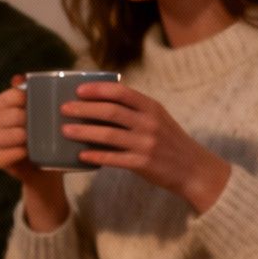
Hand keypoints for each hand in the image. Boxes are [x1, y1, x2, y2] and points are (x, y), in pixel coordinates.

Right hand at [0, 76, 69, 230]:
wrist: (50, 162)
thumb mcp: (46, 111)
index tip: (32, 101)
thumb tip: (19, 78)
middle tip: (33, 121)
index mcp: (1, 107)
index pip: (2, 99)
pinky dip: (11, 153)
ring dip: (11, 136)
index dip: (16, 98)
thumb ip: (35, 94)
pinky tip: (25, 151)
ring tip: (27, 136)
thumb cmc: (47, 132)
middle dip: (16, 118)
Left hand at [62, 81, 230, 212]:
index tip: (78, 90)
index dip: (98, 89)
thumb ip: (135, 110)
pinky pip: (113, 159)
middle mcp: (149, 123)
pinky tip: (80, 155)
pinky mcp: (142, 164)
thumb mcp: (158, 118)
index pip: (122, 92)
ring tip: (65, 130)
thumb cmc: (169, 141)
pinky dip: (95, 156)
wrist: (193, 169)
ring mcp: (146, 144)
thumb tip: (100, 102)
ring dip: (83, 132)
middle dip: (84, 109)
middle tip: (64, 109)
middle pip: (110, 112)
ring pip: (108, 135)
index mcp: (152, 108)